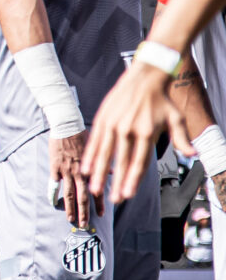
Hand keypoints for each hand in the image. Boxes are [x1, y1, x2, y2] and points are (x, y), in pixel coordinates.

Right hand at [48, 131, 99, 228]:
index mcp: (90, 169)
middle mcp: (79, 173)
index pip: (97, 191)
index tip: (101, 215)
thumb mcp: (97, 146)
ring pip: (67, 194)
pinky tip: (52, 202)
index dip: (99, 204)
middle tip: (84, 225)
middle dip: (84, 212)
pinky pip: (53, 184)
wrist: (66, 125)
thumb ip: (103, 161)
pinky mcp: (54, 168)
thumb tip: (111, 171)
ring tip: (70, 219)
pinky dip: (53, 194)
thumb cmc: (81, 134)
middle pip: (81, 197)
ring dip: (69, 208)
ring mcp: (65, 172)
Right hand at [84, 63, 183, 202]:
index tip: (128, 195)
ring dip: (100, 173)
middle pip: (121, 162)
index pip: (139, 162)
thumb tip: (192, 155)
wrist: (143, 78)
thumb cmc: (161, 100)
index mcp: (146, 132)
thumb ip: (183, 139)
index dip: (133, 180)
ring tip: (96, 189)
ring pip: (105, 154)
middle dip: (117, 183)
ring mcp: (114, 125)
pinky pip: (95, 141)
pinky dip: (90, 156)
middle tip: (113, 200)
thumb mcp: (176, 119)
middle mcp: (128, 130)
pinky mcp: (103, 119)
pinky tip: (86, 168)